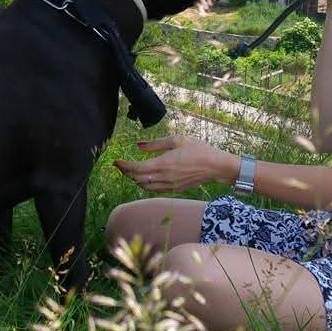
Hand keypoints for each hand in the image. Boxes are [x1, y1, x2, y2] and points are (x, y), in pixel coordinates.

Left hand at [114, 136, 234, 192]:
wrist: (215, 166)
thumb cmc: (198, 149)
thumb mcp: (177, 140)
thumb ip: (155, 144)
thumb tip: (138, 145)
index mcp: (163, 164)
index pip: (136, 168)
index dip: (123, 166)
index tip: (115, 162)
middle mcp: (164, 177)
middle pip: (137, 178)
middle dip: (126, 172)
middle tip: (120, 165)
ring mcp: (169, 185)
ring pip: (145, 187)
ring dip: (135, 179)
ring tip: (131, 171)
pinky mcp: (174, 189)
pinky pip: (155, 190)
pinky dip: (146, 185)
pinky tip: (146, 178)